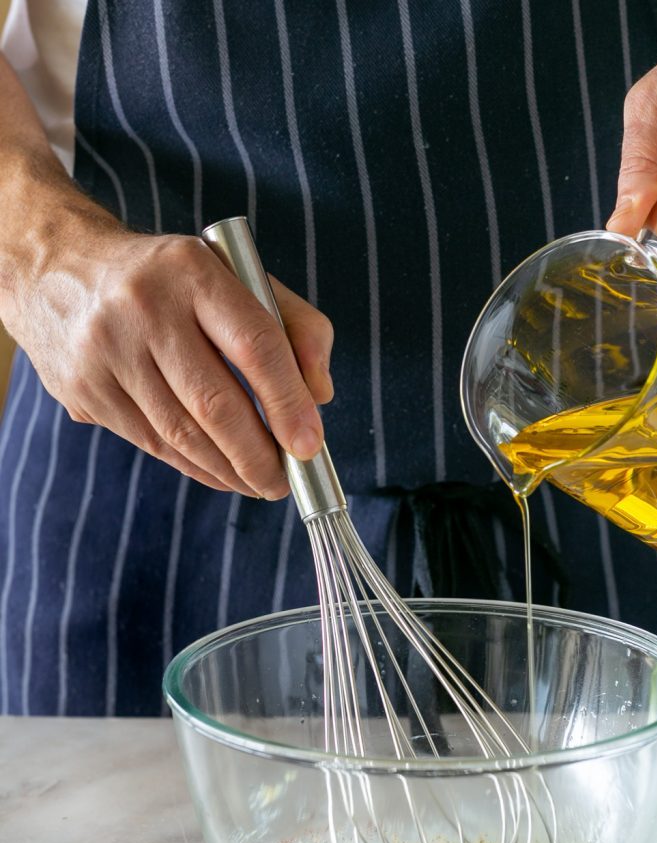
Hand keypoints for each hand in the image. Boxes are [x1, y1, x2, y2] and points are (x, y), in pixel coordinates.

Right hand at [1, 219, 332, 499]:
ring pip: (181, 433)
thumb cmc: (172, 280)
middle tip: (285, 482)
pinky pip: (150, 443)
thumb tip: (321, 396)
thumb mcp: (239, 276)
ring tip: (259, 484)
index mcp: (192, 270)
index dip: (287, 402)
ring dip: (229, 470)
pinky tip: (221, 475)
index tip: (309, 445)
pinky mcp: (82, 387)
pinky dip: (194, 467)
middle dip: (259, 455)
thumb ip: (297, 327)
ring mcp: (105, 350)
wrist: (57, 266)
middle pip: (215, 402)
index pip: (254, 345)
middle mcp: (143, 307)